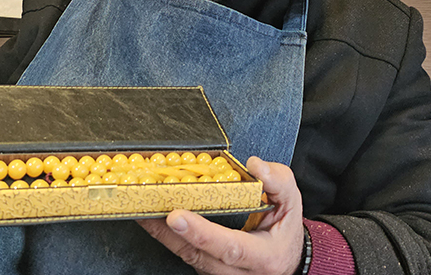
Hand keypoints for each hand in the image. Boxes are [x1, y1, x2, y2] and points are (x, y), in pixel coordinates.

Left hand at [138, 157, 303, 274]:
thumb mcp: (292, 203)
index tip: (176, 216)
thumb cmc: (285, 229)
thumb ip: (278, 182)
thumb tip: (256, 166)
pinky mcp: (206, 270)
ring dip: (159, 232)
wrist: (285, 259)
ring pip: (185, 256)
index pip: (230, 247)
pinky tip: (148, 216)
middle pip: (197, 255)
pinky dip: (164, 235)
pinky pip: (183, 253)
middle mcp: (237, 273)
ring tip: (139, 207)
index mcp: (263, 257)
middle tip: (145, 207)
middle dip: (167, 232)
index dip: (201, 232)